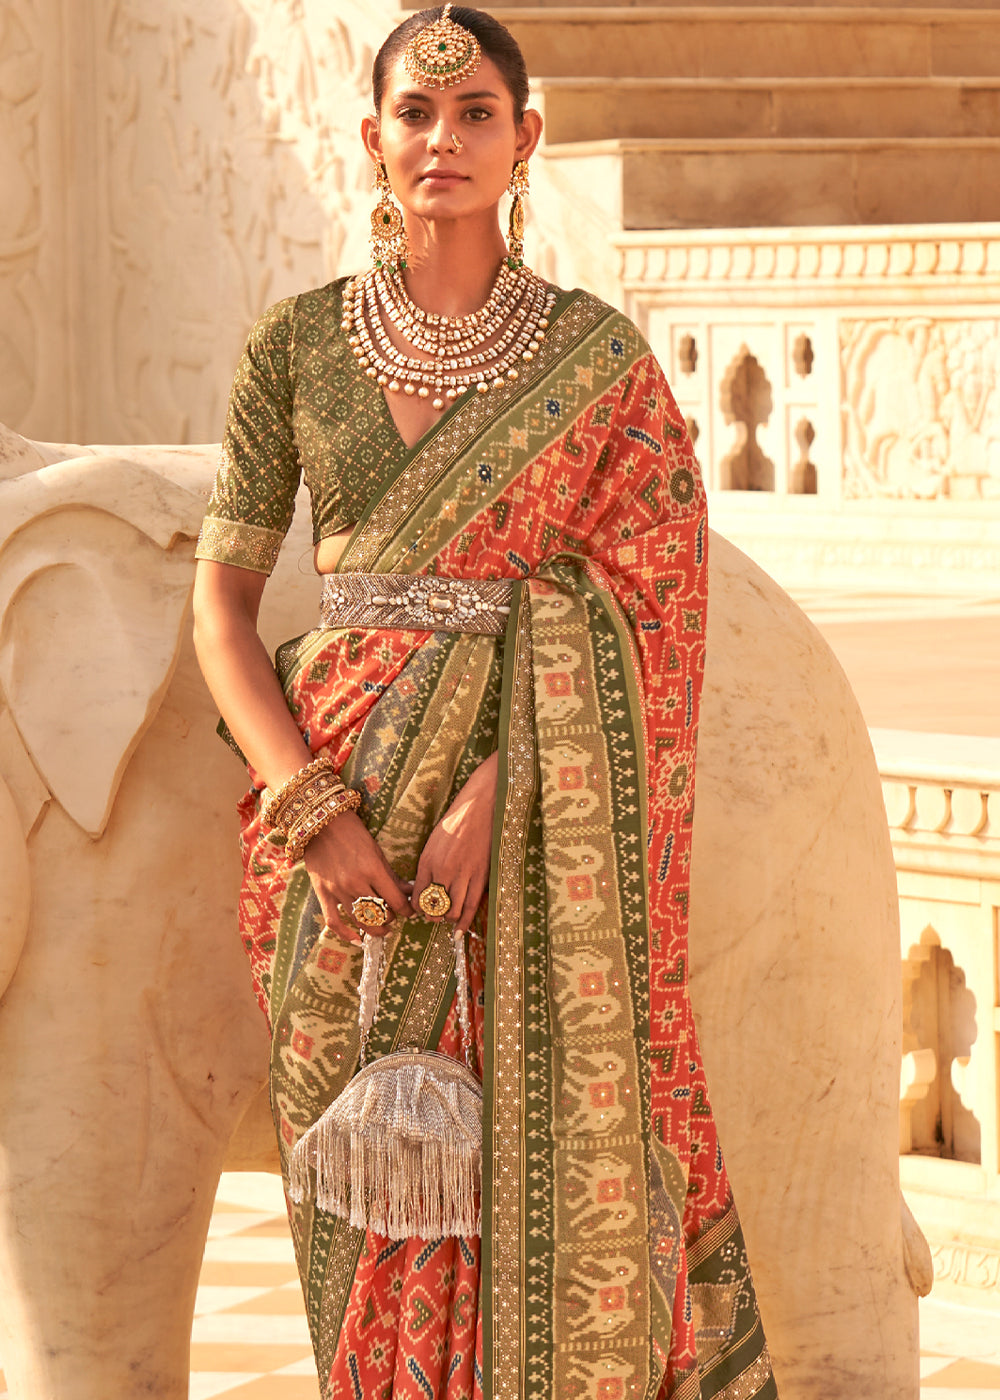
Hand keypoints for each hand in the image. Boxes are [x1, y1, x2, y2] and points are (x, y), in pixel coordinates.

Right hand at [304, 811, 410, 946]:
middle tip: (395, 916)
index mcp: (373, 869)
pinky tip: (357, 939)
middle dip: (391, 917)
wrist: (322, 823)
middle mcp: (355, 882)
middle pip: (380, 913)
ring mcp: (337, 890)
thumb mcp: (377, 851)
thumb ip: (392, 875)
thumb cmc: (353, 834)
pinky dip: (345, 934)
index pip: (396, 900)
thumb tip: (409, 891)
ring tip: (383, 928)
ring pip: (360, 920)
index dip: (407, 910)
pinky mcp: (322, 893)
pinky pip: (334, 922)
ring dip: (375, 928)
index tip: (411, 912)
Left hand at [412, 751, 497, 932]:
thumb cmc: (455, 823)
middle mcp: (443, 871)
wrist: (480, 809)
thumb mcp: (433, 842)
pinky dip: (465, 922)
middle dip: (432, 916)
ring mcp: (463, 875)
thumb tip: (425, 887)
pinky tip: (459, 931)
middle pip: (434, 907)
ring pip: (452, 910)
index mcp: (428, 861)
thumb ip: (428, 865)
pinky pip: (471, 906)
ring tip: (448, 918)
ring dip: (448, 919)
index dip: (417, 908)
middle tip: (434, 917)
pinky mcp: (481, 876)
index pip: (418, 895)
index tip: (420, 911)